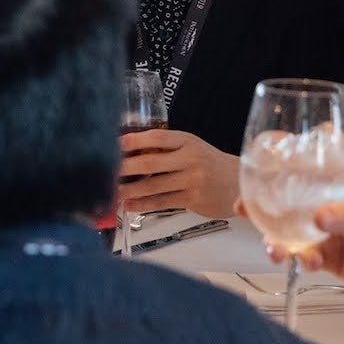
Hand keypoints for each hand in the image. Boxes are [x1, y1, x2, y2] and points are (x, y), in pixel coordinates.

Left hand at [117, 129, 240, 217]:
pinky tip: (129, 204)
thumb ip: (166, 149)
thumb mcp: (191, 147)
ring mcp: (192, 180)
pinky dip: (143, 204)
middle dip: (124, 168)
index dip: (133, 141)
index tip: (113, 144)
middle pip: (150, 163)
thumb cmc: (209, 164)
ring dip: (130, 190)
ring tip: (112, 192)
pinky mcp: (193, 199)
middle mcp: (190, 159)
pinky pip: (162, 202)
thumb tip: (130, 152)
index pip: (156, 138)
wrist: (239, 183)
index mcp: (187, 141)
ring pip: (153, 186)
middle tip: (105, 171)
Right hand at [267, 170, 343, 304]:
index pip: (305, 164)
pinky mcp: (325, 256)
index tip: (254, 165)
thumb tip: (317, 218)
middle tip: (243, 209)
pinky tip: (306, 264)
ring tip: (274, 250)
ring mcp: (323, 231)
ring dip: (275, 238)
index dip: (278, 163)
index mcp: (341, 181)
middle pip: (285, 198)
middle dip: (261, 204)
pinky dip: (298, 259)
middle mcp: (326, 202)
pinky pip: (301, 255)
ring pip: (287, 229)